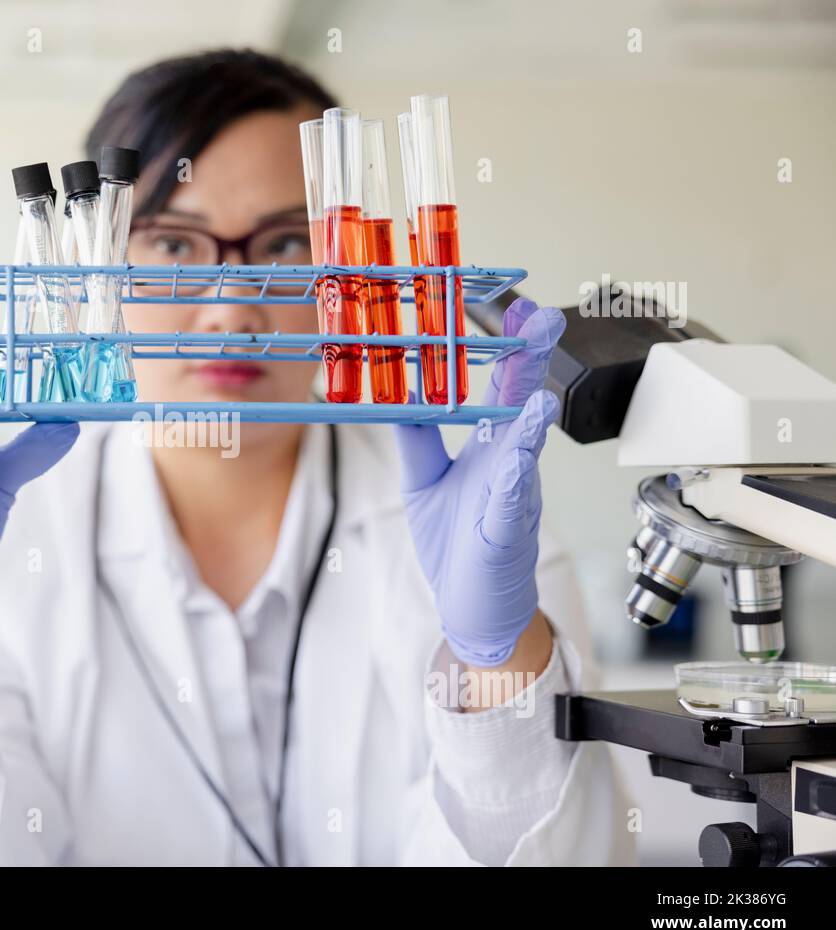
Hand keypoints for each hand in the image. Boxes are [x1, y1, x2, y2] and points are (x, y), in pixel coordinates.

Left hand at [394, 298, 564, 666]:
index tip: (515, 310)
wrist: (473, 607)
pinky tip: (522, 450)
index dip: (508, 351)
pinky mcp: (505, 529)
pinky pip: (512, 497)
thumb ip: (416, 440)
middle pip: (524, 404)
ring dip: (533, 413)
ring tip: (540, 381)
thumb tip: (397, 394)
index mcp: (489, 449)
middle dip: (534, 362)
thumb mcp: (424, 483)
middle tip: (544, 318)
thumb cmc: (457, 546)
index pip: (501, 390)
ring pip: (525, 446)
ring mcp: (512, 496)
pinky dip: (515, 473)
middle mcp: (507, 464)